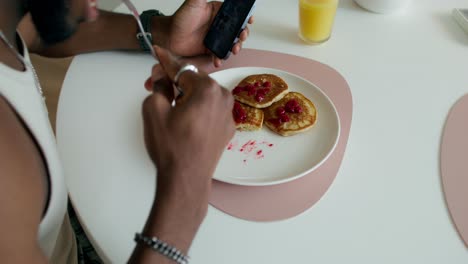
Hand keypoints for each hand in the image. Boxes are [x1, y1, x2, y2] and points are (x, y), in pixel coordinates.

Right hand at [142, 46, 234, 224]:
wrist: (186, 180)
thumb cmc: (171, 146)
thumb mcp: (154, 110)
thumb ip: (159, 86)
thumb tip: (163, 78)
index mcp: (208, 89)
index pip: (182, 69)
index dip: (166, 61)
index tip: (158, 51)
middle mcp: (224, 98)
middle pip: (195, 81)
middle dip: (174, 82)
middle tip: (155, 87)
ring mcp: (228, 115)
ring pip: (203, 96)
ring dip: (186, 95)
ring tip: (168, 106)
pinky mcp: (227, 129)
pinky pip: (210, 111)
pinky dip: (197, 110)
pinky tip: (183, 120)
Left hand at [166, 0, 253, 66]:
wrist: (169, 37)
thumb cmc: (180, 19)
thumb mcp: (193, 3)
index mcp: (219, 12)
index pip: (237, 13)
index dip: (246, 16)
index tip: (250, 20)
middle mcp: (220, 26)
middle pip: (238, 30)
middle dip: (243, 34)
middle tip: (241, 36)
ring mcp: (216, 39)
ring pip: (232, 43)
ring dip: (235, 47)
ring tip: (234, 50)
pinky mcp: (211, 50)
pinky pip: (220, 54)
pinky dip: (221, 58)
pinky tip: (218, 60)